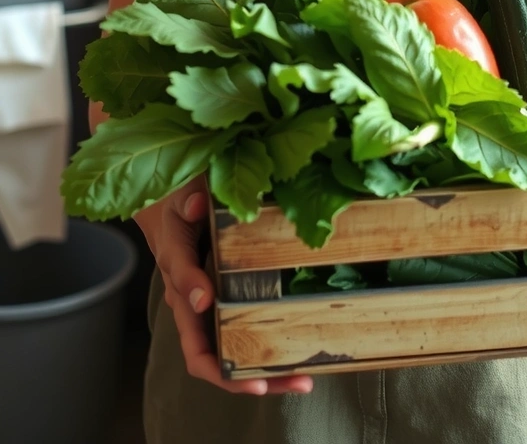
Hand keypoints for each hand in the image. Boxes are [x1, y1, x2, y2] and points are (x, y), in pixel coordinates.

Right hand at [135, 176, 312, 395]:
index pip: (179, 280)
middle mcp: (188, 300)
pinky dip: (265, 361)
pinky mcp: (224, 317)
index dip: (191, 288)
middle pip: (202, 352)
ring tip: (299, 381)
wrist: (174, 217)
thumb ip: (191, 198)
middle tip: (265, 382)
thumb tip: (198, 203)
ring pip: (225, 360)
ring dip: (259, 376)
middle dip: (232, 375)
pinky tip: (297, 365)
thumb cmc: (181, 205)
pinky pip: (241, 346)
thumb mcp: (184, 195)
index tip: (205, 298)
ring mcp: (206, 315)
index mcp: (176, 265)